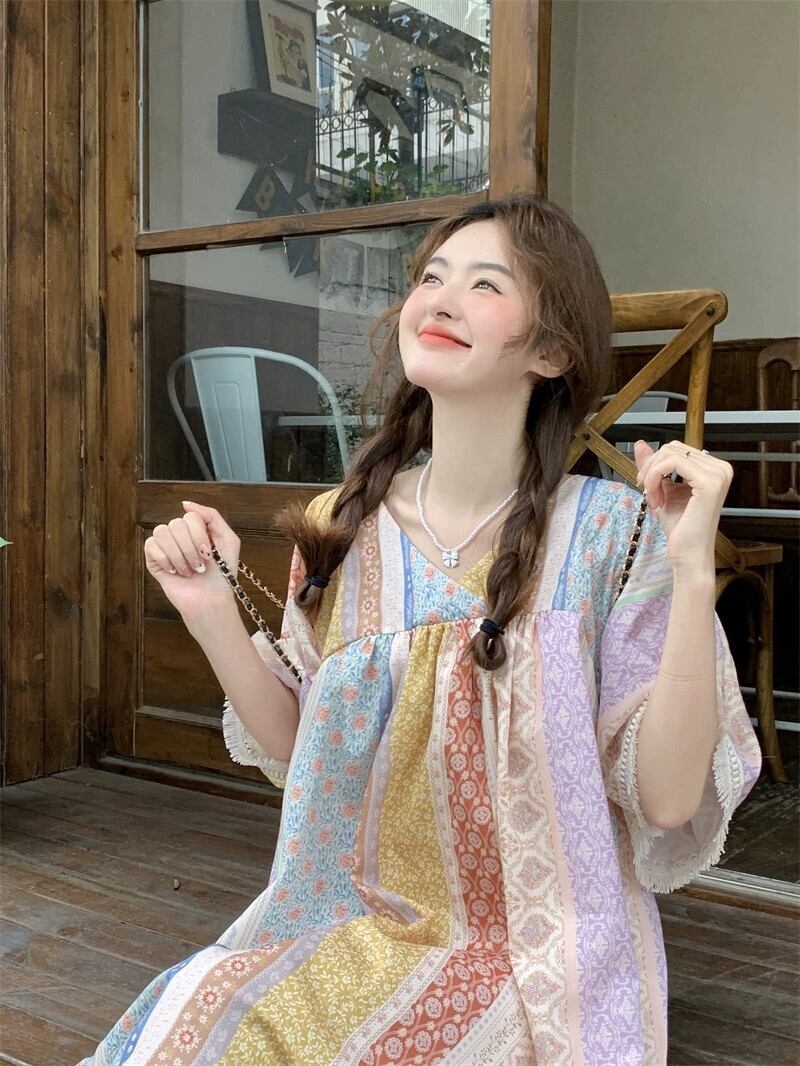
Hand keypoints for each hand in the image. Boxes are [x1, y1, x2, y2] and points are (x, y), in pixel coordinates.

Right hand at [144, 501, 240, 623]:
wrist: (211, 600)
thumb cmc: (222, 573)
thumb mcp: (228, 540)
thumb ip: (212, 516)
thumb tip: (185, 504)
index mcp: (196, 528)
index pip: (190, 517)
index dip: (199, 536)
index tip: (208, 553)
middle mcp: (179, 534)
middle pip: (175, 524)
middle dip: (190, 548)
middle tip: (199, 566)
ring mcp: (165, 546)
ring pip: (162, 532)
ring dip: (179, 556)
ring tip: (188, 570)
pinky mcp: (153, 560)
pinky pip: (151, 545)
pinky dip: (166, 560)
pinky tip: (175, 571)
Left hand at [633, 440, 732, 574]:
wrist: (688, 553)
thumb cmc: (680, 527)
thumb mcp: (662, 489)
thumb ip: (653, 466)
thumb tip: (640, 444)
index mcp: (714, 468)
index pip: (677, 449)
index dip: (655, 464)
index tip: (646, 484)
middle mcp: (721, 468)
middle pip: (672, 448)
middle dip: (652, 469)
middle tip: (647, 492)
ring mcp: (718, 474)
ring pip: (669, 454)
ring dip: (652, 476)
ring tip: (653, 499)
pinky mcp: (709, 482)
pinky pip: (671, 463)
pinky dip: (655, 478)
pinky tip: (657, 499)